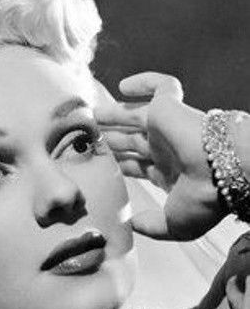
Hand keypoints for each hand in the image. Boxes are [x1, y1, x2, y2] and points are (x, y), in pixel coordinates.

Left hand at [94, 72, 225, 239]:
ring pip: (134, 116)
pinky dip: (144, 82)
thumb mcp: (173, 225)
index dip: (117, 164)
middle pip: (130, 141)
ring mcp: (167, 127)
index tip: (95, 165)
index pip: (136, 165)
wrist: (222, 172)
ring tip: (90, 115)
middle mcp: (166, 149)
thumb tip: (130, 224)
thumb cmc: (203, 201)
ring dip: (112, 115)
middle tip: (86, 140)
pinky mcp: (169, 107)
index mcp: (168, 173)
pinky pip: (160, 86)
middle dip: (109, 140)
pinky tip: (124, 86)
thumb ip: (150, 226)